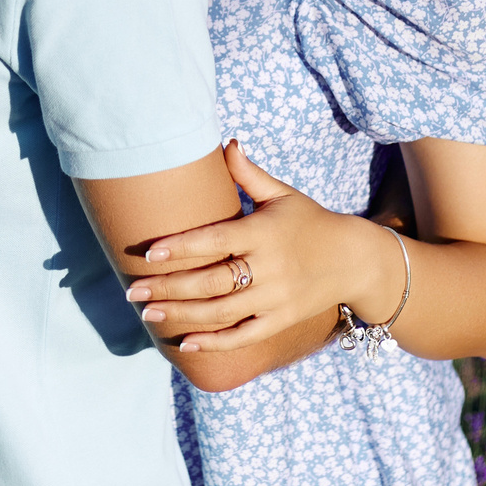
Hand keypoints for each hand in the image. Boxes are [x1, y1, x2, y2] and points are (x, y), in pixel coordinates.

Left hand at [122, 140, 398, 352]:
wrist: (355, 260)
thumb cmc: (311, 222)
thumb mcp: (284, 194)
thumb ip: (249, 175)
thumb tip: (227, 143)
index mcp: (263, 232)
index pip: (216, 240)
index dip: (182, 247)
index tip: (149, 253)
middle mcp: (269, 268)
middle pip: (211, 282)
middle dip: (168, 288)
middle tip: (131, 292)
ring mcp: (276, 299)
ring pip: (221, 312)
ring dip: (181, 316)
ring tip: (147, 315)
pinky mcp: (281, 321)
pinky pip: (243, 336)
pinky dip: (214, 343)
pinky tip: (184, 342)